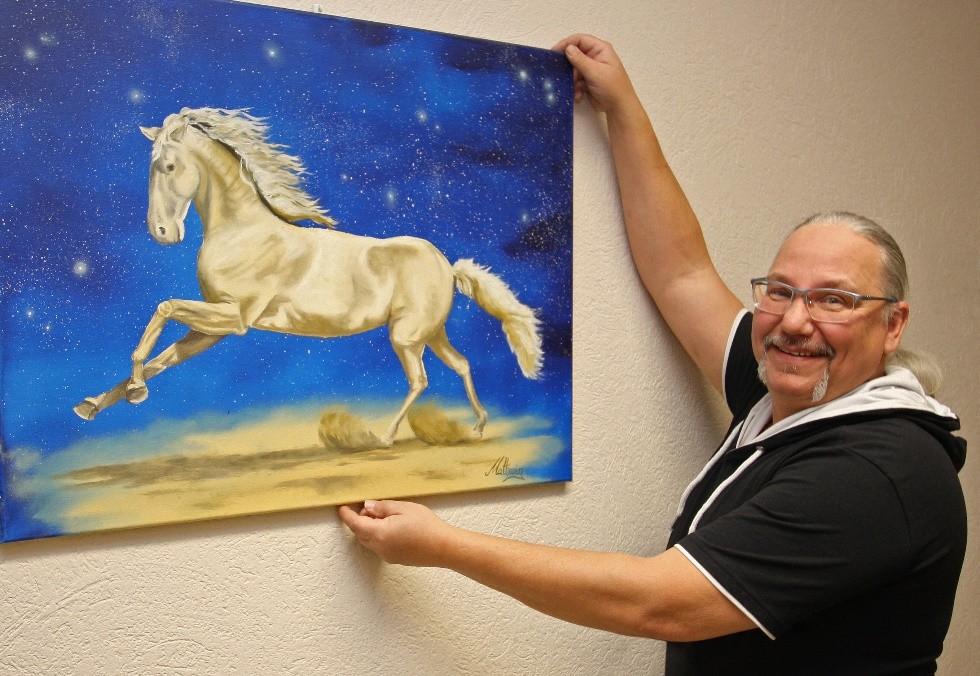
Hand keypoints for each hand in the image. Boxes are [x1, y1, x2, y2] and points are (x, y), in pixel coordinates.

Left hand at [338, 500, 453, 566]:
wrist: (444, 547)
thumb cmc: (427, 526)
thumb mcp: (404, 508)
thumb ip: (382, 507)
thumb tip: (368, 507)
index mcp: (380, 533)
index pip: (356, 524)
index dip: (347, 515)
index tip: (342, 507)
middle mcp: (380, 548)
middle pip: (360, 534)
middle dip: (359, 521)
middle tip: (369, 508)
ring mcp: (388, 556)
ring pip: (370, 541)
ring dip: (369, 529)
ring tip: (384, 515)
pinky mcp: (396, 559)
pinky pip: (380, 547)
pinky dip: (379, 536)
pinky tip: (392, 527)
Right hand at [552, 34, 637, 113]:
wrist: (618, 108)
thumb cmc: (612, 87)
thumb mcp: (595, 72)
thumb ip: (580, 60)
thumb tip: (568, 48)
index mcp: (600, 49)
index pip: (580, 40)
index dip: (566, 44)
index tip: (554, 52)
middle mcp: (594, 57)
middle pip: (575, 55)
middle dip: (569, 67)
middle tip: (561, 75)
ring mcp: (591, 69)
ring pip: (573, 70)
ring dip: (572, 80)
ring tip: (574, 88)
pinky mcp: (587, 81)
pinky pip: (576, 81)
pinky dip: (575, 88)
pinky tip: (578, 95)